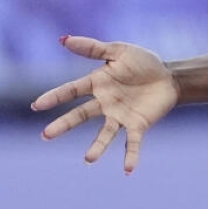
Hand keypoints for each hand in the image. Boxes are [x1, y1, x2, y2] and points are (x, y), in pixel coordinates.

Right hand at [32, 36, 178, 173]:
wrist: (171, 77)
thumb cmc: (144, 63)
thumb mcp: (119, 51)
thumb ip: (93, 48)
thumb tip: (63, 39)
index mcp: (97, 84)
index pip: (71, 90)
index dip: (55, 97)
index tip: (37, 105)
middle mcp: (105, 103)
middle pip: (80, 115)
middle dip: (64, 124)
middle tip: (46, 135)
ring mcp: (120, 116)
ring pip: (104, 133)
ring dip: (97, 147)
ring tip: (88, 159)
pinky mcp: (138, 125)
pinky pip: (132, 142)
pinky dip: (130, 156)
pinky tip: (128, 170)